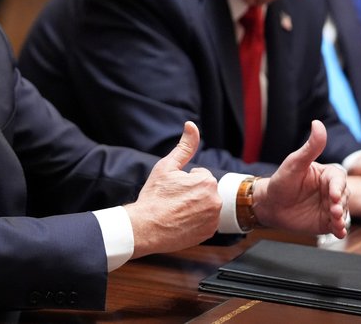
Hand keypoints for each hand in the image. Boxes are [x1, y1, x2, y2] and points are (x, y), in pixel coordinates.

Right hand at [125, 122, 220, 258]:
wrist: (145, 228)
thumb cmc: (154, 197)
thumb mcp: (167, 166)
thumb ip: (184, 146)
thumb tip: (191, 126)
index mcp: (206, 182)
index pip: (200, 176)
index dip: (185, 180)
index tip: (173, 189)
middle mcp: (215, 200)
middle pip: (204, 191)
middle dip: (192, 193)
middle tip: (174, 200)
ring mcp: (213, 219)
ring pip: (205, 205)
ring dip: (195, 206)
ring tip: (176, 211)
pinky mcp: (209, 233)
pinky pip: (206, 222)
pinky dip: (196, 221)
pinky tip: (181, 221)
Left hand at [253, 120, 348, 237]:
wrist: (270, 205)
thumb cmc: (281, 181)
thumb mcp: (295, 163)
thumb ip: (310, 147)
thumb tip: (318, 123)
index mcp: (327, 175)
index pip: (339, 178)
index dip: (337, 186)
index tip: (333, 194)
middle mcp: (331, 190)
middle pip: (344, 196)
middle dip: (341, 203)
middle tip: (334, 210)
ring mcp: (330, 207)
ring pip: (343, 211)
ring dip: (342, 217)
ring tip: (335, 221)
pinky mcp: (327, 222)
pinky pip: (337, 226)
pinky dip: (340, 229)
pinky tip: (339, 232)